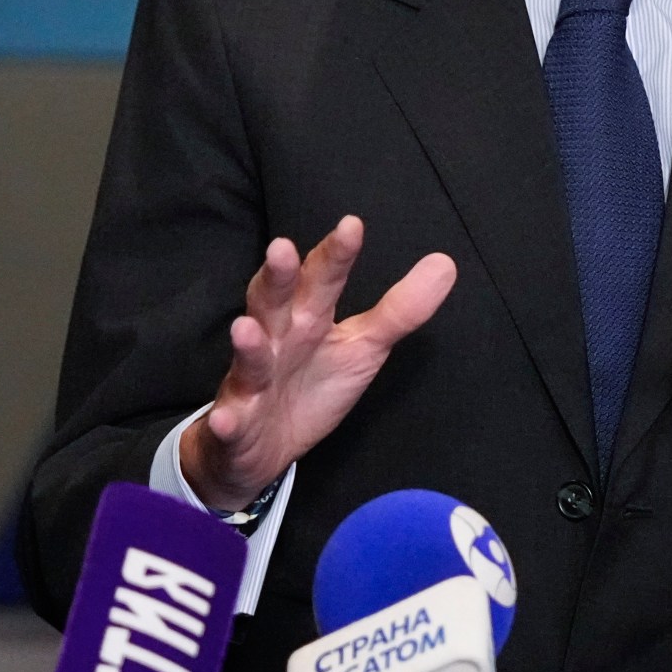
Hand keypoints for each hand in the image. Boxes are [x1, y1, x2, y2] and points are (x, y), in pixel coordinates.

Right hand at [181, 216, 455, 510]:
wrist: (261, 446)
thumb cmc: (313, 383)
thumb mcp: (364, 346)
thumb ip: (400, 308)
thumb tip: (445, 263)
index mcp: (307, 317)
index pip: (321, 278)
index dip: (336, 254)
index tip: (352, 225)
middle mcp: (274, 340)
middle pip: (272, 302)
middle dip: (276, 278)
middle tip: (281, 248)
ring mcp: (250, 382)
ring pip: (247, 360)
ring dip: (246, 345)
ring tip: (245, 328)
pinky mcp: (235, 425)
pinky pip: (229, 422)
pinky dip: (226, 422)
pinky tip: (226, 420)